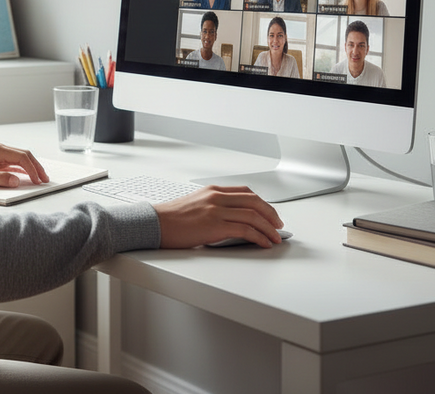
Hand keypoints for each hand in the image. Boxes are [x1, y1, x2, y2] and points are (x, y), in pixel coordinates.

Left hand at [0, 144, 49, 187]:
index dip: (32, 169)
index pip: (22, 158)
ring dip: (31, 167)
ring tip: (40, 178)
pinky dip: (23, 169)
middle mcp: (0, 149)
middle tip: (45, 179)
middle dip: (36, 167)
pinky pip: (14, 163)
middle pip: (24, 156)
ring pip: (21, 159)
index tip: (38, 180)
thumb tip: (16, 181)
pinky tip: (27, 176)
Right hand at [153, 186, 283, 248]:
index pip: (245, 192)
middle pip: (254, 201)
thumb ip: (213, 207)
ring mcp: (216, 210)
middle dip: (271, 214)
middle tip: (278, 225)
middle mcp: (216, 197)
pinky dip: (259, 237)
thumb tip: (231, 219)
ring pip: (253, 215)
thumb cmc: (172, 218)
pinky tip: (263, 243)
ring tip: (275, 237)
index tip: (269, 213)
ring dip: (269, 228)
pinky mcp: (215, 225)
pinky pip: (245, 229)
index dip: (262, 203)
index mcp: (212, 190)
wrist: (156, 223)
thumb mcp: (195, 205)